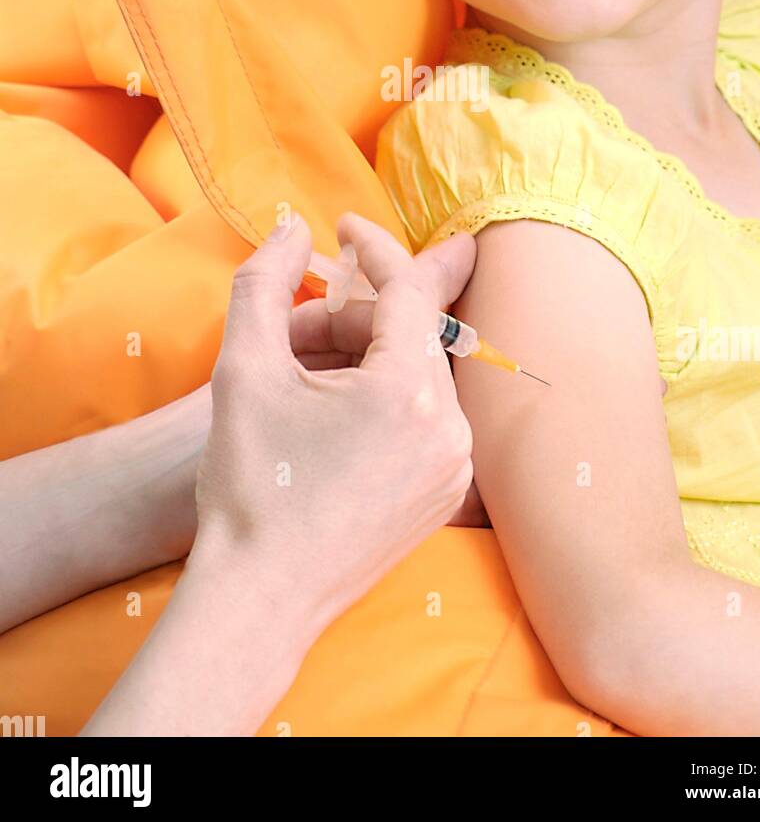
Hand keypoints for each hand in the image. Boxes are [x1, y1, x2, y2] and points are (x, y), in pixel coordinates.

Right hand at [191, 211, 477, 633]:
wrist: (259, 598)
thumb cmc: (251, 484)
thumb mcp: (243, 368)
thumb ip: (264, 281)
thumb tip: (291, 228)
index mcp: (409, 392)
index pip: (406, 288)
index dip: (372, 247)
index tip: (341, 224)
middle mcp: (450, 429)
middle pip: (413, 333)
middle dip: (357, 313)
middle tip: (295, 323)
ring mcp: (454, 468)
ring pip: (420, 375)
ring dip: (370, 356)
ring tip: (306, 371)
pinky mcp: (446, 496)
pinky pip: (426, 419)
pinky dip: (387, 398)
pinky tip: (333, 410)